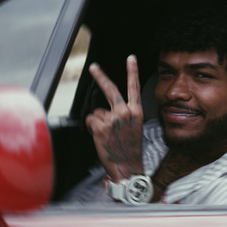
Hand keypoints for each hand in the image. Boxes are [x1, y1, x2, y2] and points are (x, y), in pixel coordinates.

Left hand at [86, 55, 143, 182]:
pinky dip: (92, 129)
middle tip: (93, 67)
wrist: (128, 168)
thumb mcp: (134, 129)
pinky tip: (101, 138)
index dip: (132, 71)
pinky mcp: (99, 127)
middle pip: (110, 90)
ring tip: (108, 136)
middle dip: (100, 76)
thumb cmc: (130, 150)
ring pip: (97, 112)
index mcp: (136, 112)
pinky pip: (90, 120)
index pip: (134, 88)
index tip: (131, 58)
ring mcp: (111, 119)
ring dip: (98, 123)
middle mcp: (125, 113)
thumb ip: (124, 115)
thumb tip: (105, 111)